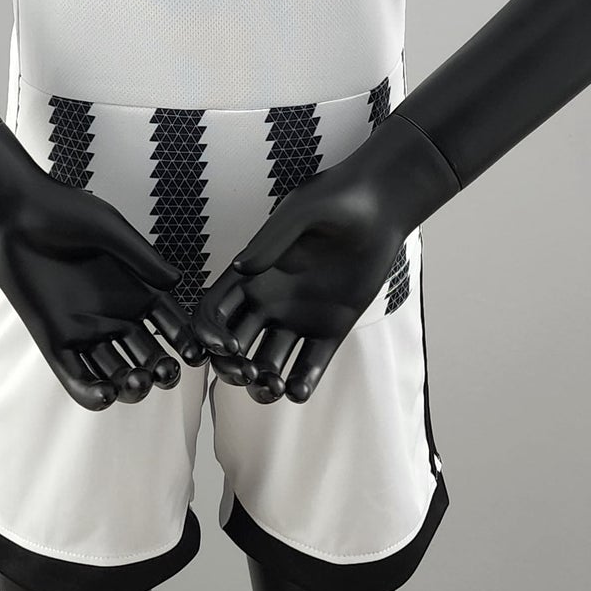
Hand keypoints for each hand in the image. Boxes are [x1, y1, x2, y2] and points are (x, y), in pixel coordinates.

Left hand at [0, 126, 207, 409]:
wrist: (14, 213)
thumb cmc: (63, 212)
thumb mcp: (109, 229)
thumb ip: (141, 257)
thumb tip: (177, 280)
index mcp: (133, 289)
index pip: (168, 323)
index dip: (184, 340)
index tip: (196, 354)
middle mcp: (113, 313)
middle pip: (146, 354)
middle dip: (160, 371)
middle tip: (164, 374)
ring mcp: (83, 329)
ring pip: (115, 371)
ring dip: (129, 385)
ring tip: (135, 382)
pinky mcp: (53, 339)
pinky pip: (75, 375)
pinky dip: (91, 392)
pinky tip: (105, 395)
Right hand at [190, 112, 458, 404]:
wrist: (381, 207)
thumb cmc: (335, 200)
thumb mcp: (301, 213)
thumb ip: (272, 240)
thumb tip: (239, 267)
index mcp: (252, 275)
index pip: (215, 311)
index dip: (209, 333)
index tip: (224, 346)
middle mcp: (269, 301)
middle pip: (234, 346)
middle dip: (231, 367)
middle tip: (247, 371)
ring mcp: (299, 318)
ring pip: (268, 364)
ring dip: (262, 382)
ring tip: (274, 385)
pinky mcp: (331, 330)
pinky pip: (310, 367)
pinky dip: (300, 385)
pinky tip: (298, 389)